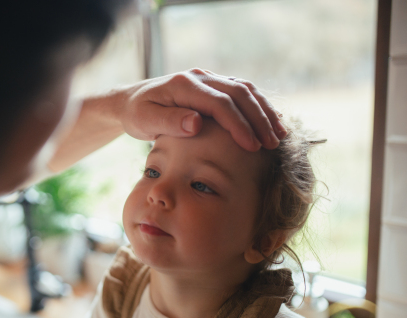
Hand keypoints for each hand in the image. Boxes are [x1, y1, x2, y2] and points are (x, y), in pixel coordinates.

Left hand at [117, 69, 285, 150]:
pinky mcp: (213, 85)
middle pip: (240, 93)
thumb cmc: (138, 114)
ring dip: (264, 111)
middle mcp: (200, 76)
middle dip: (259, 119)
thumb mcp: (146, 120)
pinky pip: (241, 92)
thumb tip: (197, 123)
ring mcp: (208, 78)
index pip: (220, 103)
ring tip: (279, 134)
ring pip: (245, 89)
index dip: (239, 125)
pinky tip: (270, 123)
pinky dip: (258, 106)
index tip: (251, 147)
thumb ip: (170, 122)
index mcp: (185, 84)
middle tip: (272, 144)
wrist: (131, 101)